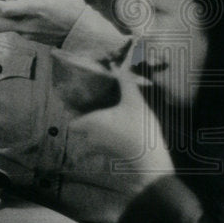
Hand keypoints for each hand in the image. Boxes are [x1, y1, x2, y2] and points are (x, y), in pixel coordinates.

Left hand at [0, 0, 85, 44]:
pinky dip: (17, 23)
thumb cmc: (71, 6)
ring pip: (8, 28)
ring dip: (5, 19)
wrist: (83, 31)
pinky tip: (25, 15)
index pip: (2, 9)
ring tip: (10, 7)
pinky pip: (19, 31)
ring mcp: (29, 34)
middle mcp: (26, 24)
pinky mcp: (33, 39)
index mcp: (30, 9)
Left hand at [66, 69, 172, 199]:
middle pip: (79, 130)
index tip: (76, 103)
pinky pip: (101, 147)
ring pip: (88, 139)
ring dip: (92, 131)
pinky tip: (116, 131)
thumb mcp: (133, 101)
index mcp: (90, 123)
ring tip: (103, 118)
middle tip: (90, 107)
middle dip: (82, 120)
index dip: (72, 114)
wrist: (152, 161)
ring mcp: (101, 149)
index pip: (71, 122)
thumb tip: (119, 62)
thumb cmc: (139, 129)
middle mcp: (91, 137)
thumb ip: (125, 80)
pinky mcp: (112, 155)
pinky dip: (104, 140)